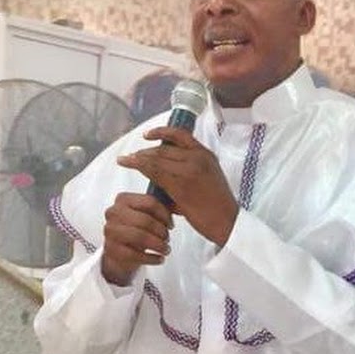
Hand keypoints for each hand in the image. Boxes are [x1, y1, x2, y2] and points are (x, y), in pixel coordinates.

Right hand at [101, 192, 172, 286]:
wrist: (118, 249)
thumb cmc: (134, 229)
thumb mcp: (144, 214)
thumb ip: (158, 209)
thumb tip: (179, 208)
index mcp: (123, 199)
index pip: (149, 202)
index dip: (165, 215)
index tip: (171, 224)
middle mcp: (114, 213)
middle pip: (145, 220)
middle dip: (161, 231)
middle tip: (167, 238)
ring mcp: (111, 231)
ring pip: (140, 237)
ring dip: (158, 245)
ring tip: (165, 249)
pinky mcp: (111, 250)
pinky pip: (135, 255)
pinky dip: (152, 258)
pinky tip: (159, 258)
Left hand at [117, 127, 238, 245]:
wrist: (228, 221)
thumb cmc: (217, 206)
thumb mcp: (207, 179)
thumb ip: (188, 171)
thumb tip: (164, 175)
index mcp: (206, 155)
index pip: (180, 135)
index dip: (161, 131)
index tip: (147, 135)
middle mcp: (198, 158)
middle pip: (165, 148)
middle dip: (145, 151)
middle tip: (132, 156)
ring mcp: (189, 170)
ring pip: (157, 158)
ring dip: (139, 158)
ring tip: (126, 160)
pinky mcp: (180, 184)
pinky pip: (155, 171)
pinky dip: (140, 166)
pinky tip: (131, 165)